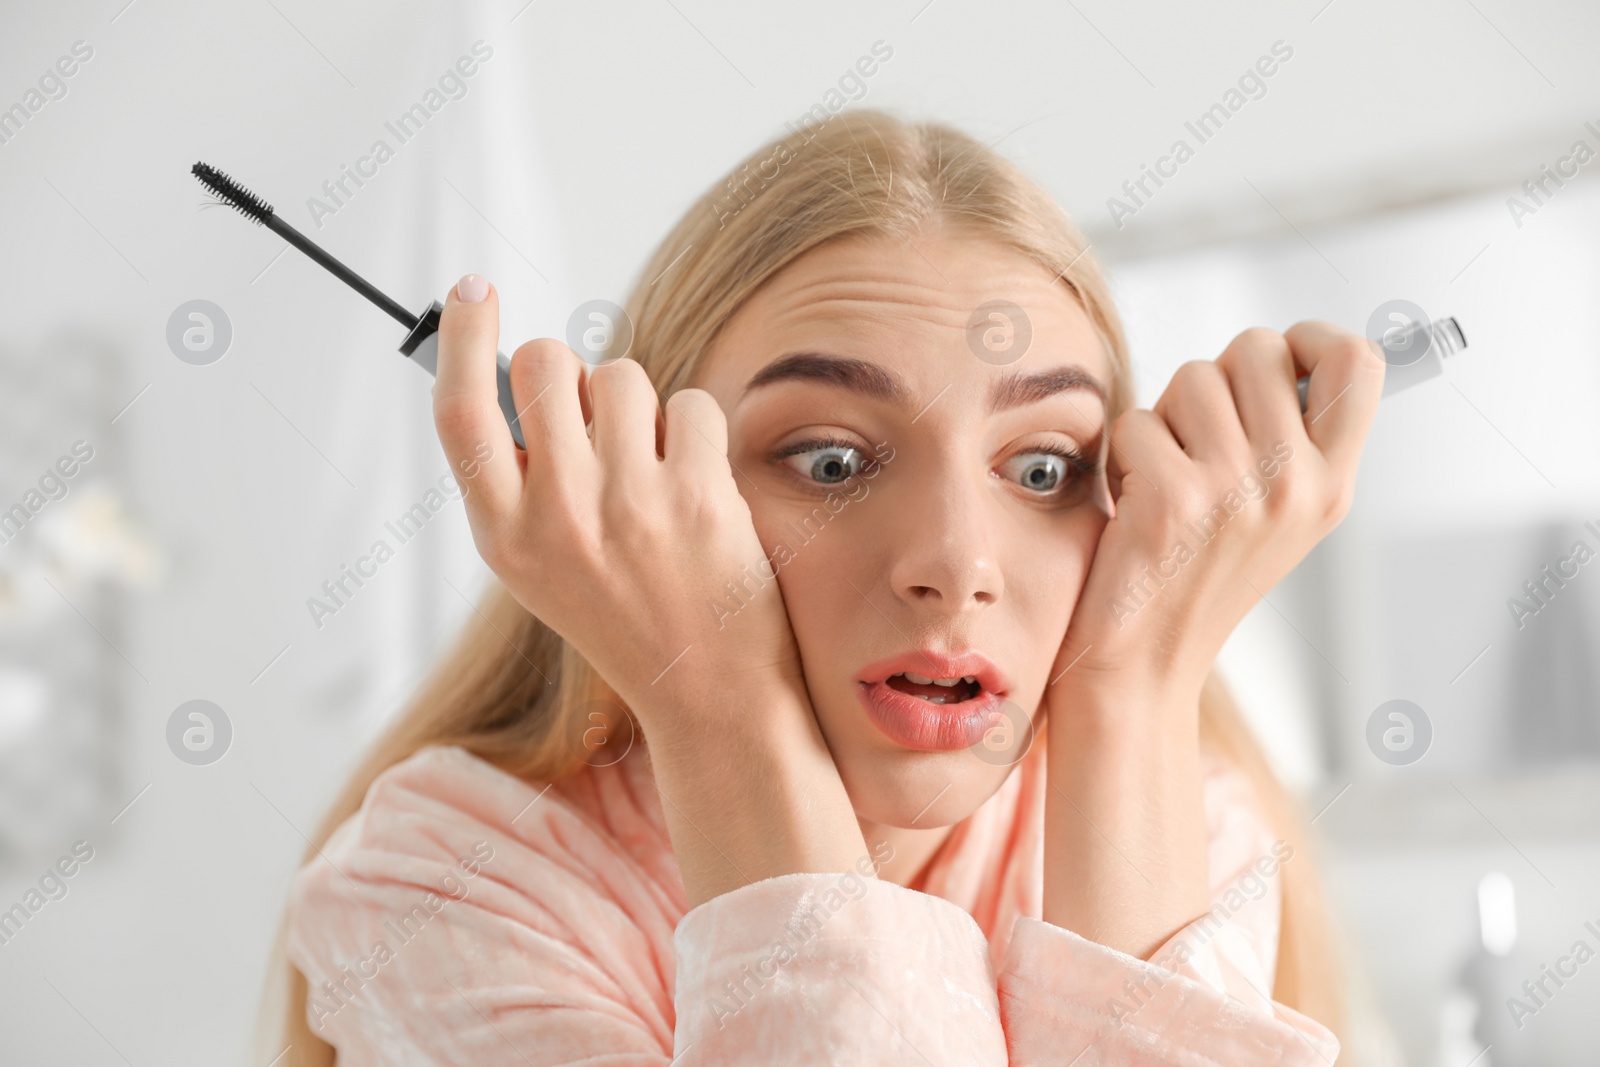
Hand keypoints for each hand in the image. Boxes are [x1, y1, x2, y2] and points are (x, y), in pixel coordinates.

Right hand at [431, 281, 802, 736]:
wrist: (707, 689)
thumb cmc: (624, 613)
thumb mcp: (540, 564)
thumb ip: (522, 479)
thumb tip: (528, 379)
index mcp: (504, 536)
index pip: (459, 414)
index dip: (460, 340)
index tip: (472, 291)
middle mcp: (556, 516)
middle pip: (543, 366)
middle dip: (569, 372)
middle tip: (593, 422)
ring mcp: (627, 503)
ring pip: (620, 375)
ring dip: (638, 407)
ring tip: (650, 471)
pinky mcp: (696, 494)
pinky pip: (688, 403)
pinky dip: (694, 431)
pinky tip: (694, 486)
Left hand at [1039, 321, 1383, 958]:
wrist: (1142, 669)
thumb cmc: (1192, 579)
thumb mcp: (1271, 515)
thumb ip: (1288, 437)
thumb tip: (1281, 349)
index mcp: (1330, 487)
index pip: (1357, 361)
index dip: (1309, 338)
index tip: (1274, 359)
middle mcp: (1296, 486)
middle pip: (1258, 349)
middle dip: (1213, 378)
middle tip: (1193, 440)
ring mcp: (1237, 491)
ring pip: (1192, 377)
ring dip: (1163, 416)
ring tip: (1162, 477)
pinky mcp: (1172, 498)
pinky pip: (1137, 420)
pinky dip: (1122, 454)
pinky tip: (1129, 502)